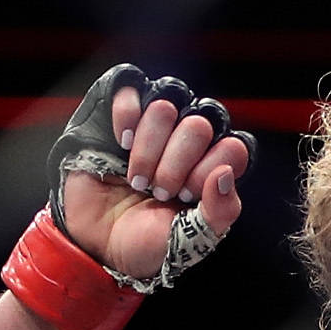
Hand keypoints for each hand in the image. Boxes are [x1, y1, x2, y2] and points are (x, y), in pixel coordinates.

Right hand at [50, 64, 252, 288]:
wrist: (96, 242)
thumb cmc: (145, 240)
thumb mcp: (189, 239)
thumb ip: (219, 213)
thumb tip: (226, 174)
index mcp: (213, 165)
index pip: (234, 147)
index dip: (208, 172)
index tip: (185, 196)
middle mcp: (189, 137)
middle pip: (199, 125)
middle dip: (174, 166)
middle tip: (157, 191)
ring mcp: (156, 122)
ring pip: (166, 106)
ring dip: (148, 149)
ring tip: (137, 178)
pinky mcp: (122, 111)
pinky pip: (130, 87)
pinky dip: (126, 116)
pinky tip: (121, 143)